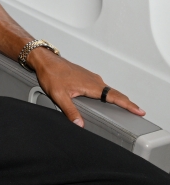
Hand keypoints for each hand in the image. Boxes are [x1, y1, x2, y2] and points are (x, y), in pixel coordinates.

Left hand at [30, 48, 144, 126]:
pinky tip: (104, 97)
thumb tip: (79, 124)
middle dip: (126, 102)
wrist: (45, 61)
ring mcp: (90, 77)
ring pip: (107, 89)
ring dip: (116, 97)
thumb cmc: (51, 74)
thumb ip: (70, 111)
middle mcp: (94, 80)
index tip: (139, 111)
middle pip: (114, 93)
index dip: (128, 105)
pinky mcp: (85, 76)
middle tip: (137, 111)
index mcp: (91, 85)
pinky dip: (107, 92)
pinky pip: (100, 86)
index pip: (115, 97)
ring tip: (125, 105)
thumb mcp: (59, 96)